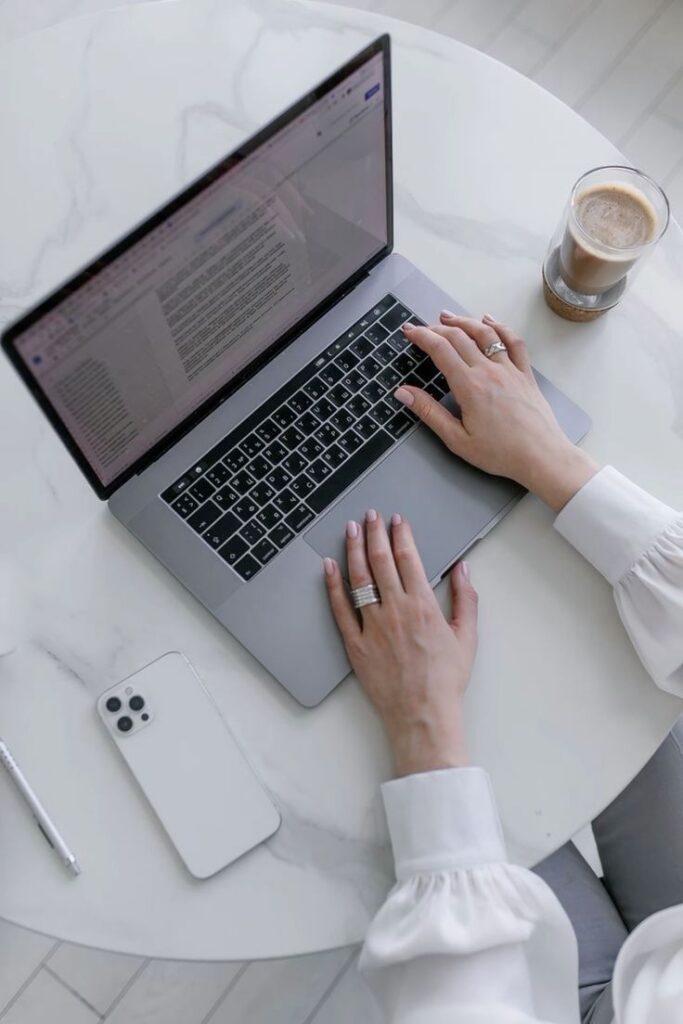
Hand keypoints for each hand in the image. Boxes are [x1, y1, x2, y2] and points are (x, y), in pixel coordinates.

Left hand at [324, 510, 477, 776]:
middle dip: (375, 533)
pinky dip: (333, 585)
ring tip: (350, 529)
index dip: (401, 535)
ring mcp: (373, 626)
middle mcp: (395, 610)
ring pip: (359, 578)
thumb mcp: (467, 636)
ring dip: (353, 550)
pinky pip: (340, 609)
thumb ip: (466, 598)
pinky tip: (329, 567)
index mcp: (423, 605)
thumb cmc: (446, 679)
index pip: (408, 559)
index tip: (396, 520)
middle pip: (381, 561)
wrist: (423, 714)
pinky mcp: (355, 644)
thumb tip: (463, 568)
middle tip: (370, 515)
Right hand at [395, 313, 598, 511]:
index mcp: (469, 387)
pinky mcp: (525, 373)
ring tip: (448, 317)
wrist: (542, 456)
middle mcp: (489, 371)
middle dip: (437, 328)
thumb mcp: (457, 439)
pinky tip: (490, 321)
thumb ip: (430, 412)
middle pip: (459, 337)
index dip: (422, 337)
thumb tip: (404, 393)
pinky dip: (500, 327)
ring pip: (485, 334)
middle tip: (422, 327)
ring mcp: (509, 369)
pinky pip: (513, 341)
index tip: (410, 332)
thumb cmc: (500, 453)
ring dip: (464, 321)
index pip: (440, 350)